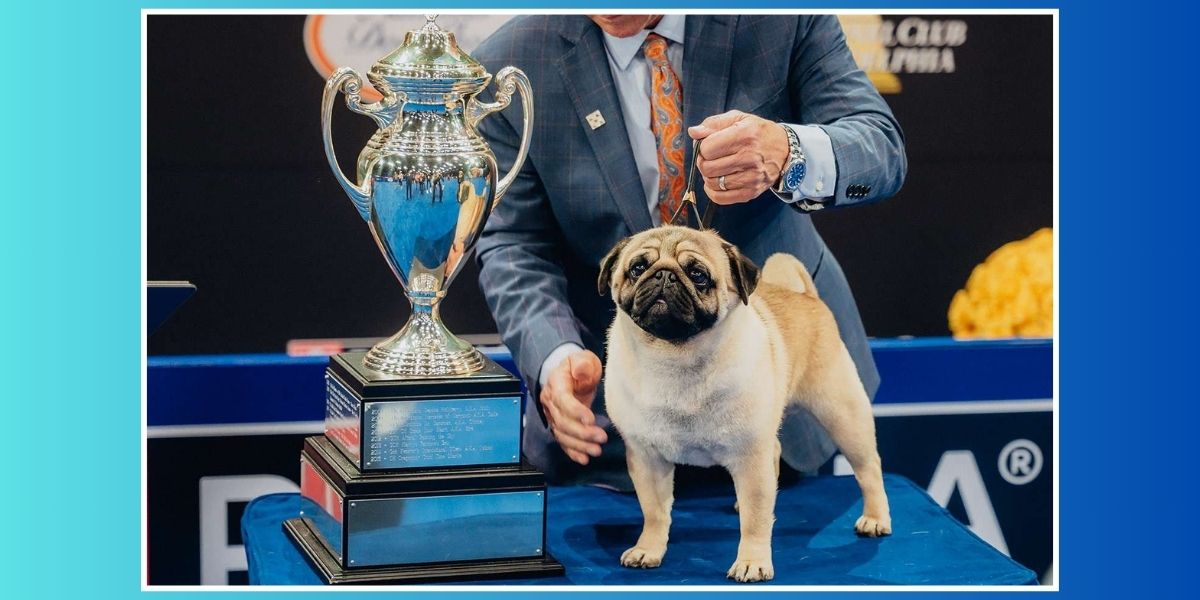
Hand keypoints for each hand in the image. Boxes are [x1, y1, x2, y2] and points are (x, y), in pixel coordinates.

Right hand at [540, 349, 607, 463]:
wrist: (567, 373)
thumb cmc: (579, 366)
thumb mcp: (583, 358)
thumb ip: (582, 363)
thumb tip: (580, 371)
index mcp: (556, 384)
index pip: (563, 400)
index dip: (575, 411)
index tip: (591, 420)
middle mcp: (550, 402)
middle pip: (562, 421)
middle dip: (582, 432)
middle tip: (602, 438)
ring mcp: (552, 416)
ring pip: (562, 434)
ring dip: (579, 445)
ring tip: (596, 450)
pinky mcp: (558, 425)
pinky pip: (562, 441)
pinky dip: (572, 452)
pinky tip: (584, 459)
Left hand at [688, 110, 789, 204]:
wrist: (785, 151)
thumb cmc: (758, 133)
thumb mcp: (738, 118)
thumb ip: (713, 124)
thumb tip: (693, 132)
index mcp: (744, 135)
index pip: (707, 148)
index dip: (703, 147)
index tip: (710, 145)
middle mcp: (749, 157)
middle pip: (707, 167)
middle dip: (704, 162)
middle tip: (711, 158)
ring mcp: (751, 177)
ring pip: (712, 183)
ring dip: (709, 176)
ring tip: (717, 168)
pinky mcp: (751, 192)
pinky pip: (721, 198)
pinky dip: (713, 191)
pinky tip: (716, 182)